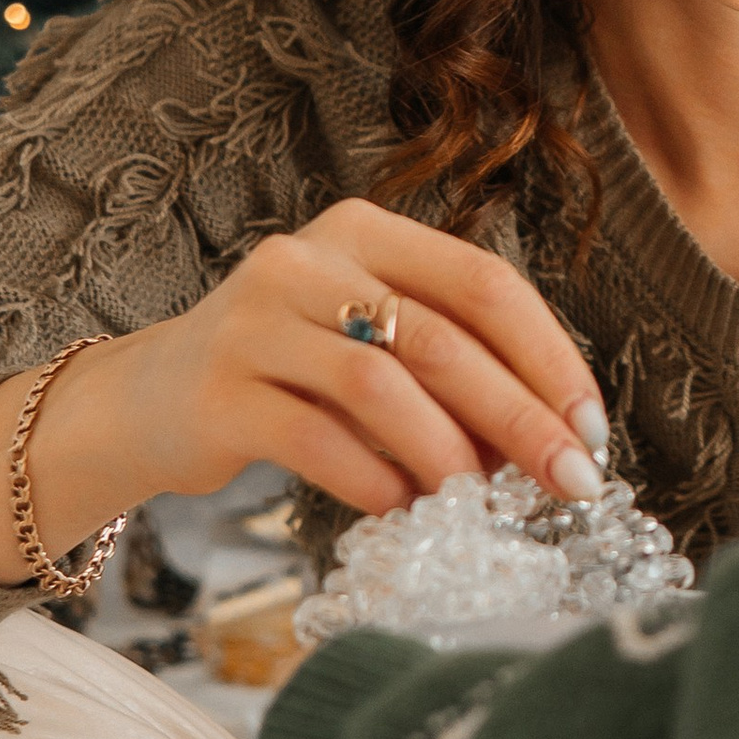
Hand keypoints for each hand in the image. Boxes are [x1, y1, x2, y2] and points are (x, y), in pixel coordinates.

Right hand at [0, 197, 611, 582]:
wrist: (147, 401)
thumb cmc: (289, 374)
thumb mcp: (367, 339)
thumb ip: (448, 366)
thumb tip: (555, 438)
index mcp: (363, 232)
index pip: (483, 283)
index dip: (548, 356)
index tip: (591, 427)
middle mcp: (307, 262)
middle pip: (443, 337)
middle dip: (521, 417)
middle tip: (570, 481)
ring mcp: (254, 322)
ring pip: (381, 385)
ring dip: (448, 452)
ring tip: (477, 499)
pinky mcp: (218, 392)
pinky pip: (316, 439)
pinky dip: (373, 478)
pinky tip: (400, 506)